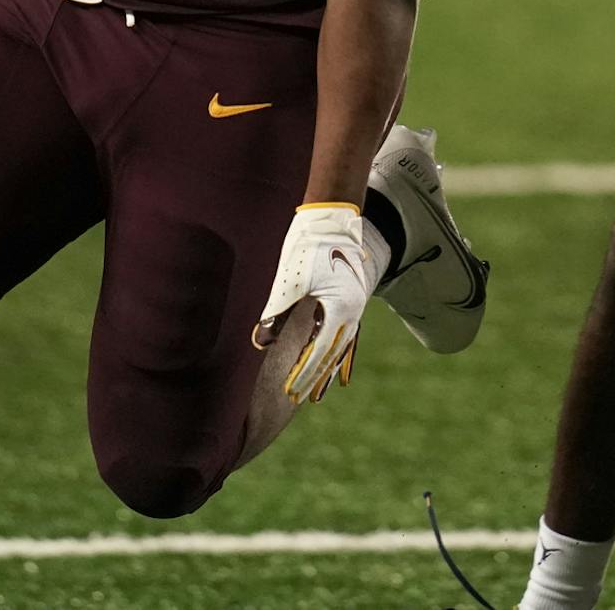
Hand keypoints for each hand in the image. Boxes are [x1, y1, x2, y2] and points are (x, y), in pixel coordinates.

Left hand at [256, 203, 371, 404]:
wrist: (331, 217)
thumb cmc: (308, 246)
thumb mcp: (289, 280)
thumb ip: (275, 313)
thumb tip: (260, 342)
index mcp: (342, 309)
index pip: (321, 351)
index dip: (304, 372)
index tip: (289, 391)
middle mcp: (353, 311)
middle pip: (334, 353)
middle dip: (316, 376)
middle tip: (298, 398)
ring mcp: (354, 306)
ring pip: (341, 346)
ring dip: (327, 369)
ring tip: (317, 392)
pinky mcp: (348, 300)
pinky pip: (343, 334)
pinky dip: (335, 353)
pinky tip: (331, 366)